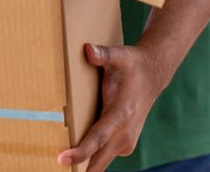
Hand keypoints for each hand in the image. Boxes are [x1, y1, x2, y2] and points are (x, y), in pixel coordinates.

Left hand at [57, 43, 167, 171]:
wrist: (153, 74)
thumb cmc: (132, 66)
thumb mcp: (120, 55)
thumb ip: (104, 54)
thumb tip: (88, 50)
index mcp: (120, 113)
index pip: (98, 137)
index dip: (80, 151)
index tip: (62, 159)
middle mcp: (125, 132)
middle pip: (99, 159)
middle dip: (79, 168)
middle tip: (57, 168)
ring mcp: (126, 141)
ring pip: (101, 161)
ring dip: (84, 166)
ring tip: (63, 165)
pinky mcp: (124, 144)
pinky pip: (104, 157)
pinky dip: (91, 160)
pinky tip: (75, 159)